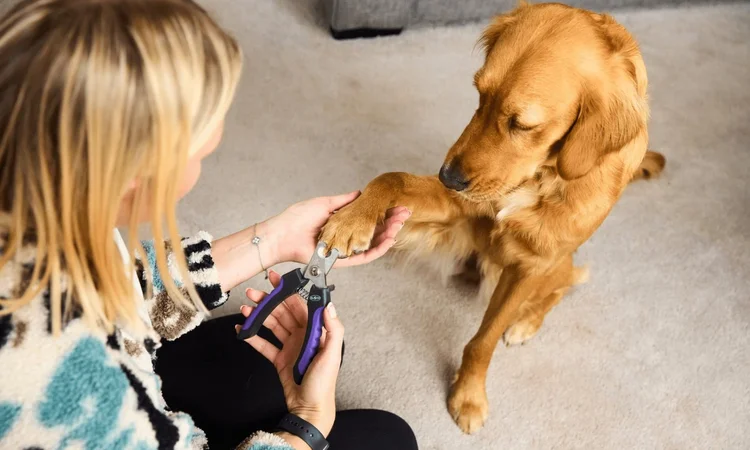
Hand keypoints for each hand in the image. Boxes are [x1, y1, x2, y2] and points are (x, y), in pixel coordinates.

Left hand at [212, 191, 409, 291]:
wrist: (282, 235)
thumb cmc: (297, 219)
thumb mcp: (324, 203)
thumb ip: (344, 201)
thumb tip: (360, 193)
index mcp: (342, 223)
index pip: (368, 218)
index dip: (383, 212)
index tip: (397, 204)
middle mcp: (346, 237)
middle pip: (374, 231)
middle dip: (391, 222)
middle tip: (406, 213)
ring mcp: (346, 249)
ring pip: (372, 244)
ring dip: (389, 235)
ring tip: (401, 224)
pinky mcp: (343, 261)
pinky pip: (363, 257)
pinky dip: (377, 250)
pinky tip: (389, 241)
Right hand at [235, 270, 342, 436]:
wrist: (309, 410)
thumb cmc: (323, 383)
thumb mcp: (332, 355)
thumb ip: (332, 329)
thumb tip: (328, 304)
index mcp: (315, 331)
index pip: (300, 305)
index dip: (289, 291)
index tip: (276, 279)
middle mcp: (302, 336)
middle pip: (283, 312)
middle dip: (268, 301)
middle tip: (252, 293)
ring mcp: (290, 346)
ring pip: (272, 325)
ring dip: (259, 315)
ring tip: (245, 308)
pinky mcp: (279, 359)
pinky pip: (264, 344)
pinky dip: (253, 336)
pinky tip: (242, 328)